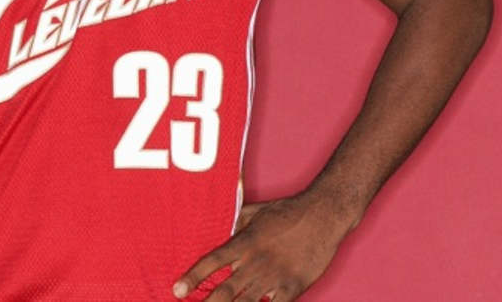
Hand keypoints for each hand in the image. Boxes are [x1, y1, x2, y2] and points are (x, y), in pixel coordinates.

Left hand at [173, 190, 359, 300]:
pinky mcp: (294, 286)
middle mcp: (256, 262)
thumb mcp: (255, 211)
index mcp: (244, 242)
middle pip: (225, 292)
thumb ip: (235, 224)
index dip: (192, 278)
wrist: (323, 214)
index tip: (177, 291)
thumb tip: (218, 230)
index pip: (212, 262)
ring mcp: (275, 276)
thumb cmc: (288, 210)